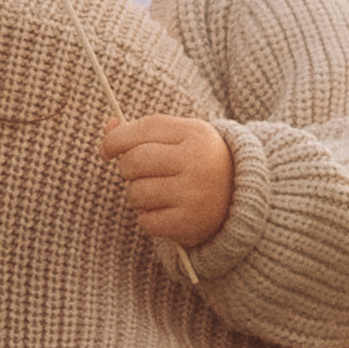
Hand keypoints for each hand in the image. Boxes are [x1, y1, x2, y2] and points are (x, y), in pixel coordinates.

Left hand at [100, 113, 234, 251]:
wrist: (241, 199)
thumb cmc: (199, 162)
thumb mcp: (180, 139)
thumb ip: (144, 132)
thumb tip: (109, 125)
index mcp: (195, 133)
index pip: (144, 129)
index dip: (117, 139)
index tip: (107, 150)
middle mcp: (196, 160)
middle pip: (134, 161)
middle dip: (127, 169)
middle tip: (138, 174)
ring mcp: (194, 193)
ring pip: (136, 192)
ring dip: (137, 195)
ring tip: (155, 193)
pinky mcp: (190, 222)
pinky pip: (146, 221)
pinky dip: (147, 218)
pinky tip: (163, 212)